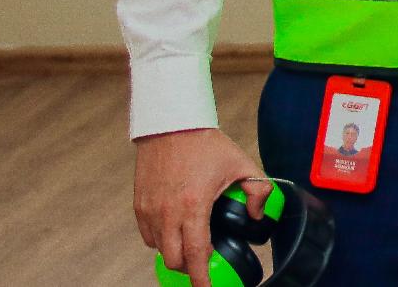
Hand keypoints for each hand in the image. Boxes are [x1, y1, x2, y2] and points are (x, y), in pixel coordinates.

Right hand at [132, 128, 272, 286]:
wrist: (170, 125)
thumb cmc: (205, 144)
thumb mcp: (241, 164)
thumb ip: (258, 190)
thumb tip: (258, 215)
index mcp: (193, 205)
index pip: (195, 254)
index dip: (201, 277)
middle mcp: (167, 212)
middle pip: (174, 259)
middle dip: (189, 267)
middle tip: (204, 262)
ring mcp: (150, 210)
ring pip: (159, 249)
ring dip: (175, 251)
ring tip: (192, 241)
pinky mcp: (139, 205)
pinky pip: (148, 235)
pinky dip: (161, 239)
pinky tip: (176, 228)